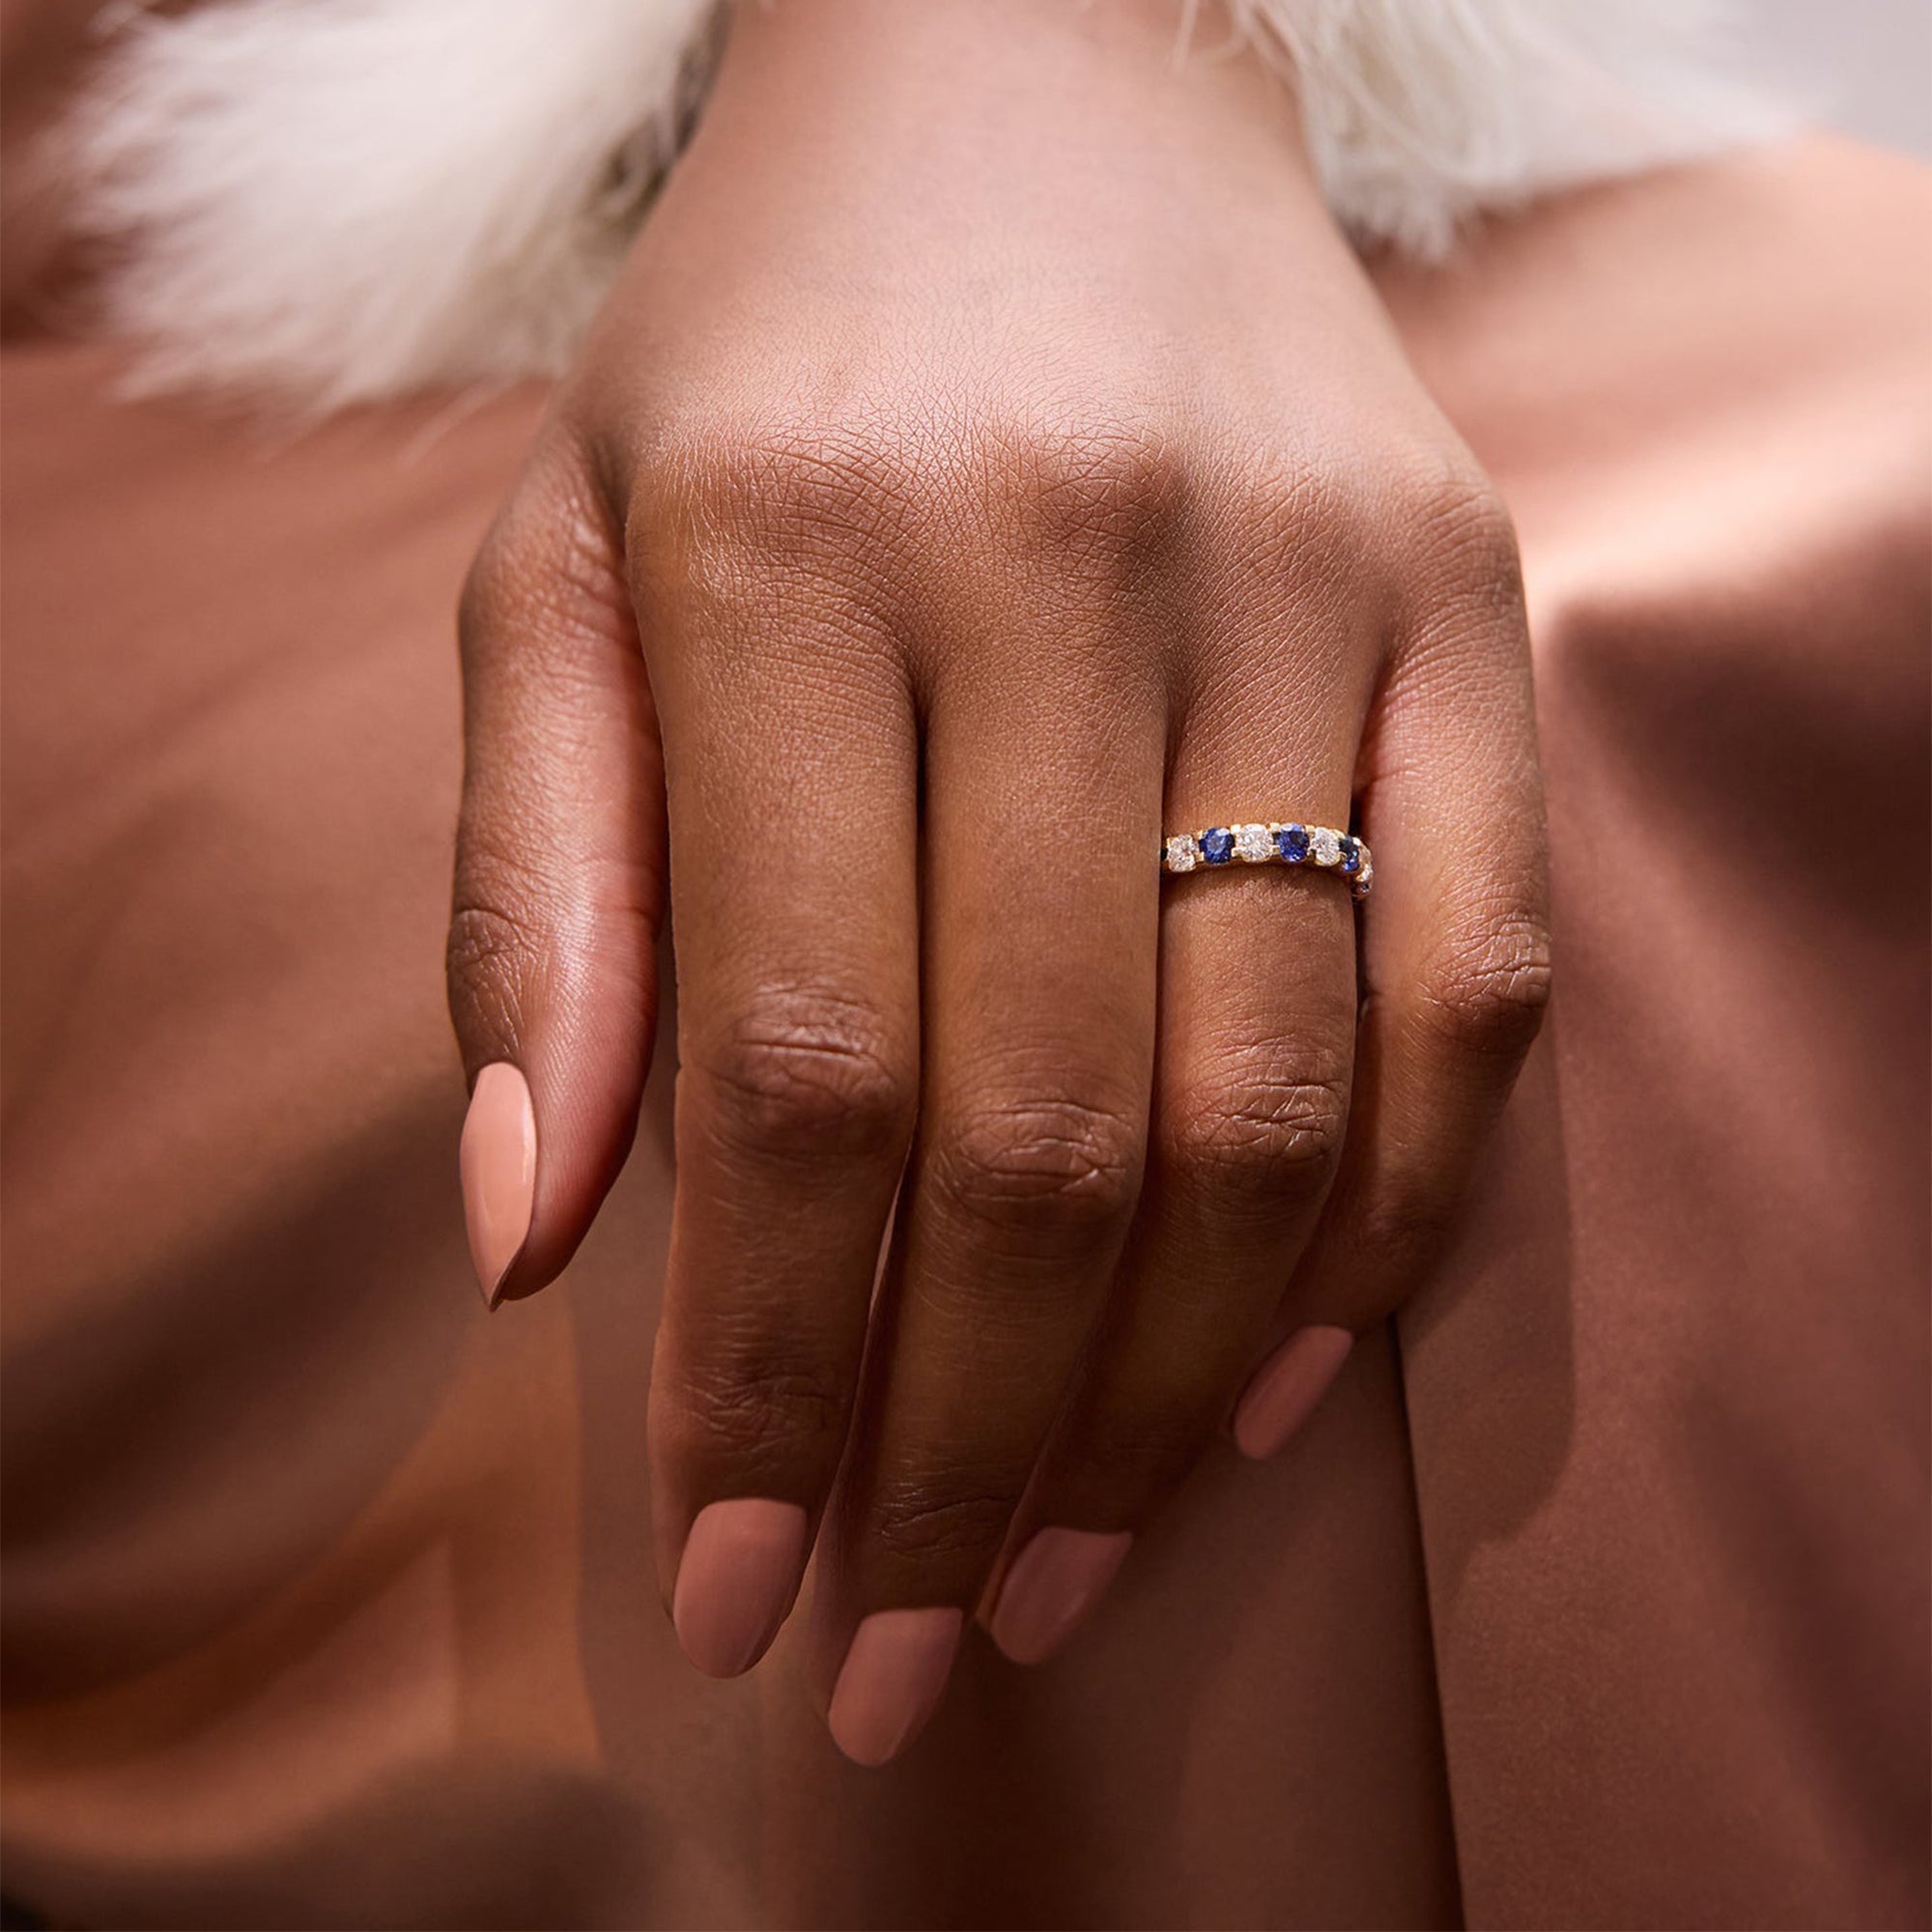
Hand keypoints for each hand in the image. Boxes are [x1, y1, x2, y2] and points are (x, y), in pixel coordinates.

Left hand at [447, 0, 1548, 1764]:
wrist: (1030, 75)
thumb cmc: (758, 351)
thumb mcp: (559, 567)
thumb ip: (547, 899)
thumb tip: (535, 1236)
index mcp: (789, 546)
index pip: (791, 1066)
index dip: (765, 1372)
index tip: (738, 1581)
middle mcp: (1071, 559)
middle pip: (1046, 1125)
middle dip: (959, 1445)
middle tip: (899, 1643)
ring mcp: (1310, 579)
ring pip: (1281, 1093)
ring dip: (1168, 1389)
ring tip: (1057, 1554)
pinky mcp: (1471, 598)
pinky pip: (1476, 980)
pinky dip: (1390, 1225)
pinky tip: (1266, 1378)